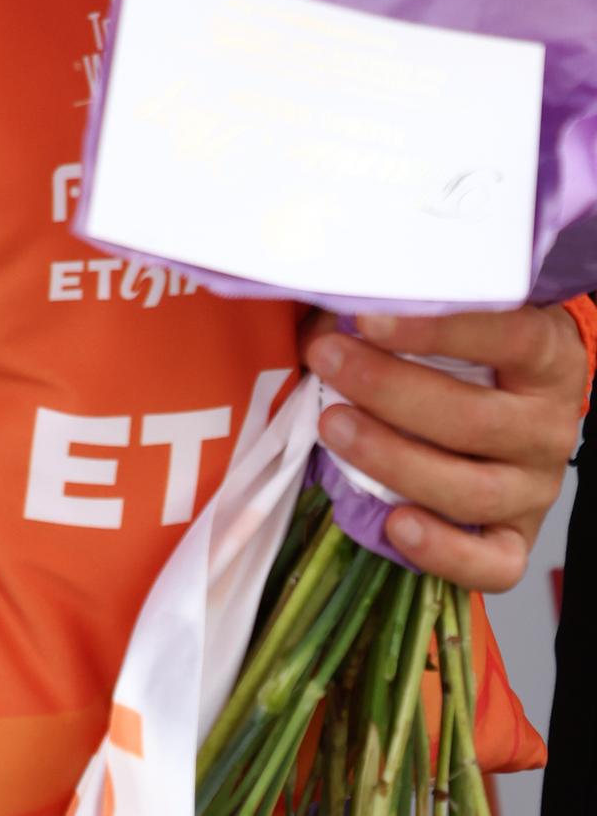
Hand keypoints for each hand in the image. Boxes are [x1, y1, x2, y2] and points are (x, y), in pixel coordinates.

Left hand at [302, 303, 587, 591]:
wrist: (521, 397)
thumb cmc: (475, 346)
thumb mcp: (456, 311)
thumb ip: (404, 310)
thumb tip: (330, 310)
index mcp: (546, 358)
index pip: (505, 337)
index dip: (435, 330)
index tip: (366, 319)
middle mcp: (547, 427)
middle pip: (473, 420)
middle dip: (388, 391)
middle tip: (328, 361)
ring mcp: (535, 489)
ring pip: (473, 492)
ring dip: (394, 461)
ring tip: (334, 427)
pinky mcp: (517, 538)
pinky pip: (492, 565)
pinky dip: (442, 551)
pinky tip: (396, 524)